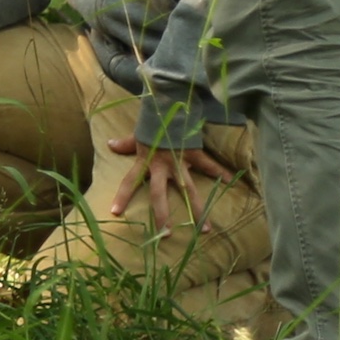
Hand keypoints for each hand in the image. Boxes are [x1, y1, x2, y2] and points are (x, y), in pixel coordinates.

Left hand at [106, 134, 232, 234]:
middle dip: (162, 214)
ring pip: (188, 190)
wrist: (167, 104)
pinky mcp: (194, 154)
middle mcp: (161, 165)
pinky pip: (208, 165)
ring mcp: (179, 161)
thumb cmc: (152, 122)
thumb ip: (125, 143)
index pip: (130, 180)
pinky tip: (230, 181)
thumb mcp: (137, 134)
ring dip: (197, 209)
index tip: (115, 212)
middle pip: (158, 194)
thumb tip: (109, 144)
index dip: (122, 195)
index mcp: (146, 161)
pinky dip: (220, 172)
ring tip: (206, 229)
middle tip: (166, 235)